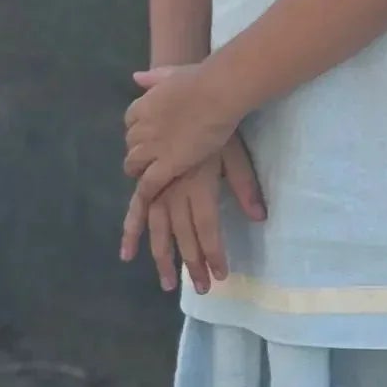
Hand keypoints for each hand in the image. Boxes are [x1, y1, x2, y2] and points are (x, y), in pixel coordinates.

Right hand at [120, 133, 264, 292]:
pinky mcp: (148, 182)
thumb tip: (259, 217)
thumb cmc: (218, 125)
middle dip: (192, 265)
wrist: (192, 97)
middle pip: (183, 236)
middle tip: (201, 289)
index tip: (220, 276)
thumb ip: (245, 187)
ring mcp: (158, 188)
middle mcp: (175, 192)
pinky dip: (132, 232)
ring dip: (163, 259)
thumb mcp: (235, 157)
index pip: (207, 229)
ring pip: (158, 231)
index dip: (212, 253)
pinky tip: (127, 253)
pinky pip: (136, 211)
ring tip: (167, 285)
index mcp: (199, 187)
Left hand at [123, 63, 239, 203]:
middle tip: (150, 156)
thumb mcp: (173, 73)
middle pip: (131, 144)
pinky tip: (149, 198)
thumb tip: (137, 77)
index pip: (130, 121)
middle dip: (138, 150)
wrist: (216, 93)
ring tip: (146, 176)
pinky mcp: (167, 164)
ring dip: (138, 170)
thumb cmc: (201, 79)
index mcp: (143, 105)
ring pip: (134, 164)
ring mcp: (153, 147)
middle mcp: (142, 127)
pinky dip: (146, 191)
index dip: (139, 129)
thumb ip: (154, 78)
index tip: (149, 133)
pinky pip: (149, 183)